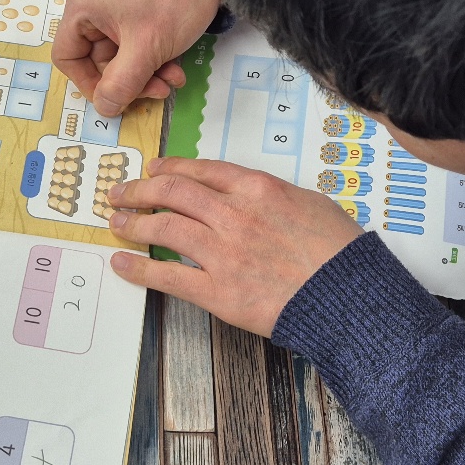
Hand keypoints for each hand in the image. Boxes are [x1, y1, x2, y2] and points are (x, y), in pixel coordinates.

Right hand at [53, 0, 221, 116]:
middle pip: (98, 61)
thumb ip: (121, 83)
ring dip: (146, 75)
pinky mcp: (138, 14)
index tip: (114, 99)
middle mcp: (94, 8)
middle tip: (157, 90)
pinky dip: (154, 62)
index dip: (88, 83)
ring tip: (172, 79)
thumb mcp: (146, 48)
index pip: (68, 57)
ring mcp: (116, 11)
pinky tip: (176, 68)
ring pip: (121, 59)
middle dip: (129, 81)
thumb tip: (104, 110)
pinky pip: (136, 48)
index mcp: (83, 7)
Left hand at [105, 157, 361, 336]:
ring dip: (134, 223)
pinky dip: (139, 269)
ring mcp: (222, 253)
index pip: (201, 170)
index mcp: (257, 189)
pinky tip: (122, 265)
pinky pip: (168, 276)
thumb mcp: (310, 203)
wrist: (347, 296)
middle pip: (173, 192)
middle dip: (140, 190)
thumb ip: (272, 195)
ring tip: (117, 223)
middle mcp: (233, 215)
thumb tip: (249, 196)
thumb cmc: (339, 252)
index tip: (154, 170)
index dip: (171, 168)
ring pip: (164, 228)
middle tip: (121, 193)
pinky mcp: (217, 291)